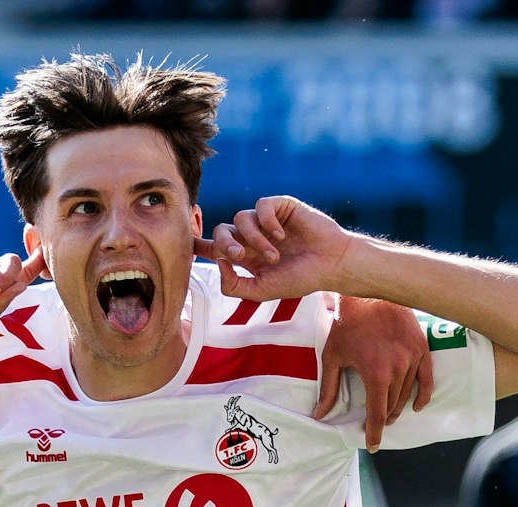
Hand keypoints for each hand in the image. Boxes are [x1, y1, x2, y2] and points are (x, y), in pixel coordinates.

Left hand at [194, 196, 356, 303]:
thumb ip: (234, 285)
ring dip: (254, 238)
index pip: (215, 247)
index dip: (199, 243)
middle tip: (240, 255)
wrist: (331, 264)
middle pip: (222, 230)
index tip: (186, 242)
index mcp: (246, 256)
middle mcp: (252, 236)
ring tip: (274, 253)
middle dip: (225, 243)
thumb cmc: (300, 279)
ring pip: (240, 218)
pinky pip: (261, 205)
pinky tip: (281, 234)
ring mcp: (267, 220)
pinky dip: (267, 220)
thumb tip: (219, 264)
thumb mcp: (261, 291)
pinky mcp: (281, 206)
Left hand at [319, 296, 434, 451]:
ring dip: (399, 407)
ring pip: (408, 393)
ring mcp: (413, 358)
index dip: (375, 433)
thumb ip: (329, 389)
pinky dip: (423, 394)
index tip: (373, 446)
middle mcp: (398, 368)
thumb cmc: (346, 326)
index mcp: (375, 374)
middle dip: (384, 419)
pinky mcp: (422, 348)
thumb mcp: (332, 357)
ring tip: (390, 414)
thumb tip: (319, 415)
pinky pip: (427, 378)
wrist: (369, 294)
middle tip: (376, 425)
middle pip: (393, 405)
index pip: (377, 413)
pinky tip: (417, 406)